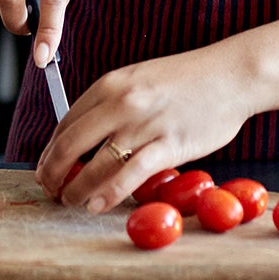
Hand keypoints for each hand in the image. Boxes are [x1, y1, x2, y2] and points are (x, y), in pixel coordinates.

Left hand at [36, 47, 258, 211]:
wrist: (231, 74)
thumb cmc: (188, 80)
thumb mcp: (140, 80)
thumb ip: (113, 105)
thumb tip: (88, 139)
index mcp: (110, 84)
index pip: (66, 123)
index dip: (51, 151)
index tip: (47, 168)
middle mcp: (121, 102)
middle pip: (70, 144)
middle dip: (53, 172)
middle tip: (50, 189)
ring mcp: (144, 124)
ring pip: (95, 163)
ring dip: (76, 188)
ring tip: (70, 201)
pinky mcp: (169, 144)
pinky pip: (130, 174)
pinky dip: (108, 193)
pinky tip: (97, 205)